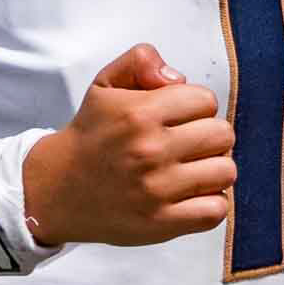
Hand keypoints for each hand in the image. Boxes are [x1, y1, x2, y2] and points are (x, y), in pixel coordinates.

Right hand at [22, 43, 234, 247]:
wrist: (57, 189)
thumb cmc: (90, 136)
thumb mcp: (105, 85)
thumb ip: (141, 61)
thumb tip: (178, 77)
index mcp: (140, 113)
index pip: (206, 100)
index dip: (197, 106)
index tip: (180, 118)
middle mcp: (150, 150)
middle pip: (223, 135)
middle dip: (210, 136)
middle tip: (188, 144)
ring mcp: (158, 190)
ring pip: (226, 171)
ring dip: (214, 169)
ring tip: (192, 170)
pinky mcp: (162, 223)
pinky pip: (216, 211)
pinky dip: (211, 204)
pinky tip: (192, 196)